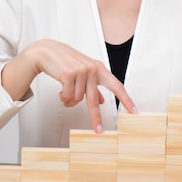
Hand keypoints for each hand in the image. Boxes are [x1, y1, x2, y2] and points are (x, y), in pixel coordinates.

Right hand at [2, 39, 135, 132]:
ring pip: (77, 99)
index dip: (126, 100)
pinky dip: (63, 97)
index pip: (117, 86)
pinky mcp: (68, 74)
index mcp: (99, 68)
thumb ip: (93, 85)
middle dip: (96, 117)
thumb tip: (101, 101)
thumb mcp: (83, 72)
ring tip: (65, 94)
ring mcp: (81, 71)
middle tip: (98, 130)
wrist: (47, 51)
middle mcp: (92, 69)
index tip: (134, 112)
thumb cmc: (66, 62)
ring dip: (69, 101)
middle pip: (94, 100)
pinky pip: (67, 96)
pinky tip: (60, 91)